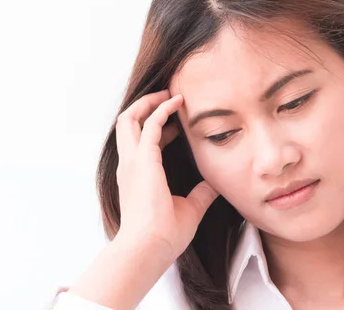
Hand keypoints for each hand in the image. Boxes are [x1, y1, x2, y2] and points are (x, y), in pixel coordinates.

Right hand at [114, 89, 219, 259]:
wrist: (148, 248)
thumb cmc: (164, 235)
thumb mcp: (188, 209)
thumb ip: (201, 194)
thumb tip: (216, 185)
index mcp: (136, 176)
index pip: (141, 142)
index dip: (156, 128)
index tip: (178, 123)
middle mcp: (129, 165)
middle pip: (126, 123)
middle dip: (144, 106)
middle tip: (168, 96)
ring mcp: (132, 161)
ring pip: (129, 118)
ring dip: (148, 102)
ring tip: (170, 94)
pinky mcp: (142, 160)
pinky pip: (149, 124)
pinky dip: (161, 109)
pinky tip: (177, 102)